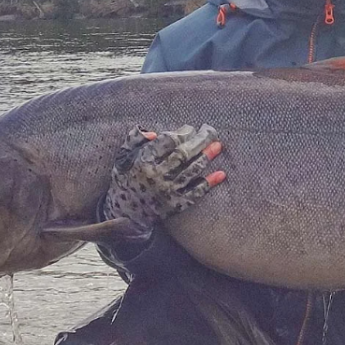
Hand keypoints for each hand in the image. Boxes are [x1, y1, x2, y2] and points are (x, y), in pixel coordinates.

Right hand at [102, 124, 225, 237]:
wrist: (125, 215)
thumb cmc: (125, 180)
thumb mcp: (122, 158)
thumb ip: (134, 140)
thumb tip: (153, 132)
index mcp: (143, 162)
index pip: (167, 142)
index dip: (182, 133)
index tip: (190, 128)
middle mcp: (156, 176)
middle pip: (183, 154)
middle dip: (199, 141)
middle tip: (211, 131)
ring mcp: (168, 192)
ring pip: (191, 171)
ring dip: (206, 158)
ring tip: (218, 146)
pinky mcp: (176, 205)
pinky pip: (196, 193)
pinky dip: (209, 183)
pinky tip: (221, 174)